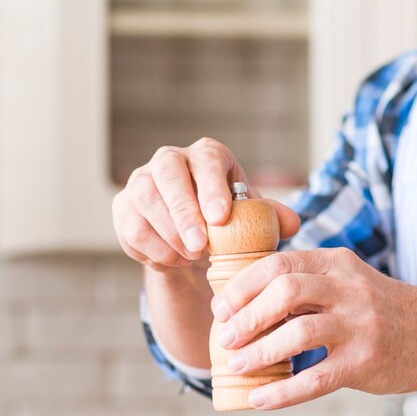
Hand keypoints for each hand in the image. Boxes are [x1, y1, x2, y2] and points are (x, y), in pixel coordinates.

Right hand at [112, 138, 300, 270]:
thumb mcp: (251, 218)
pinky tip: (174, 260)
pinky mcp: (124, 208)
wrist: (191, 239)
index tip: (220, 217)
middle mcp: (169, 160)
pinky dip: (154, 248)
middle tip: (200, 246)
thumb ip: (271, 219)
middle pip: (168, 174)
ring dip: (169, 233)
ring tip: (191, 256)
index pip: (206, 161)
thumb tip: (292, 223)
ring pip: (145, 200)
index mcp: (206, 155)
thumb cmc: (227, 222)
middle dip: (183, 211)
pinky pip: (133, 228)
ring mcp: (141, 182)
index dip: (211, 187)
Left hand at [211, 248, 416, 408]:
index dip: (243, 285)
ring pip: (299, 333)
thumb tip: (241, 302)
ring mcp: (360, 326)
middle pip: (286, 291)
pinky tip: (260, 399)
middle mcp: (348, 289)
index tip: (221, 307)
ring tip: (237, 365)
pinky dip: (284, 391)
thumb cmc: (378, 309)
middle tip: (224, 337)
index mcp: (336, 263)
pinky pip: (317, 378)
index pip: (279, 264)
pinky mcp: (366, 362)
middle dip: (247, 315)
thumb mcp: (346, 280)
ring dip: (260, 351)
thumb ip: (305, 282)